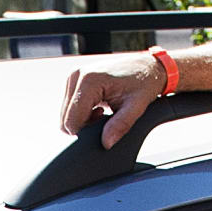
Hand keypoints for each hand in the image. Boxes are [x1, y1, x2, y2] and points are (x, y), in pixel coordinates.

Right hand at [54, 52, 168, 143]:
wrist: (146, 66)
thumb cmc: (143, 83)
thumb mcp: (136, 106)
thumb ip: (120, 125)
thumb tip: (106, 144)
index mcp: (89, 80)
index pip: (71, 120)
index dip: (84, 133)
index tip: (104, 128)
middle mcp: (76, 76)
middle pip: (66, 118)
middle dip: (84, 126)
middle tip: (105, 120)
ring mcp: (73, 76)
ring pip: (67, 114)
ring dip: (83, 120)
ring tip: (103, 112)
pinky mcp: (74, 80)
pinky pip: (70, 107)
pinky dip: (82, 113)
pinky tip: (99, 107)